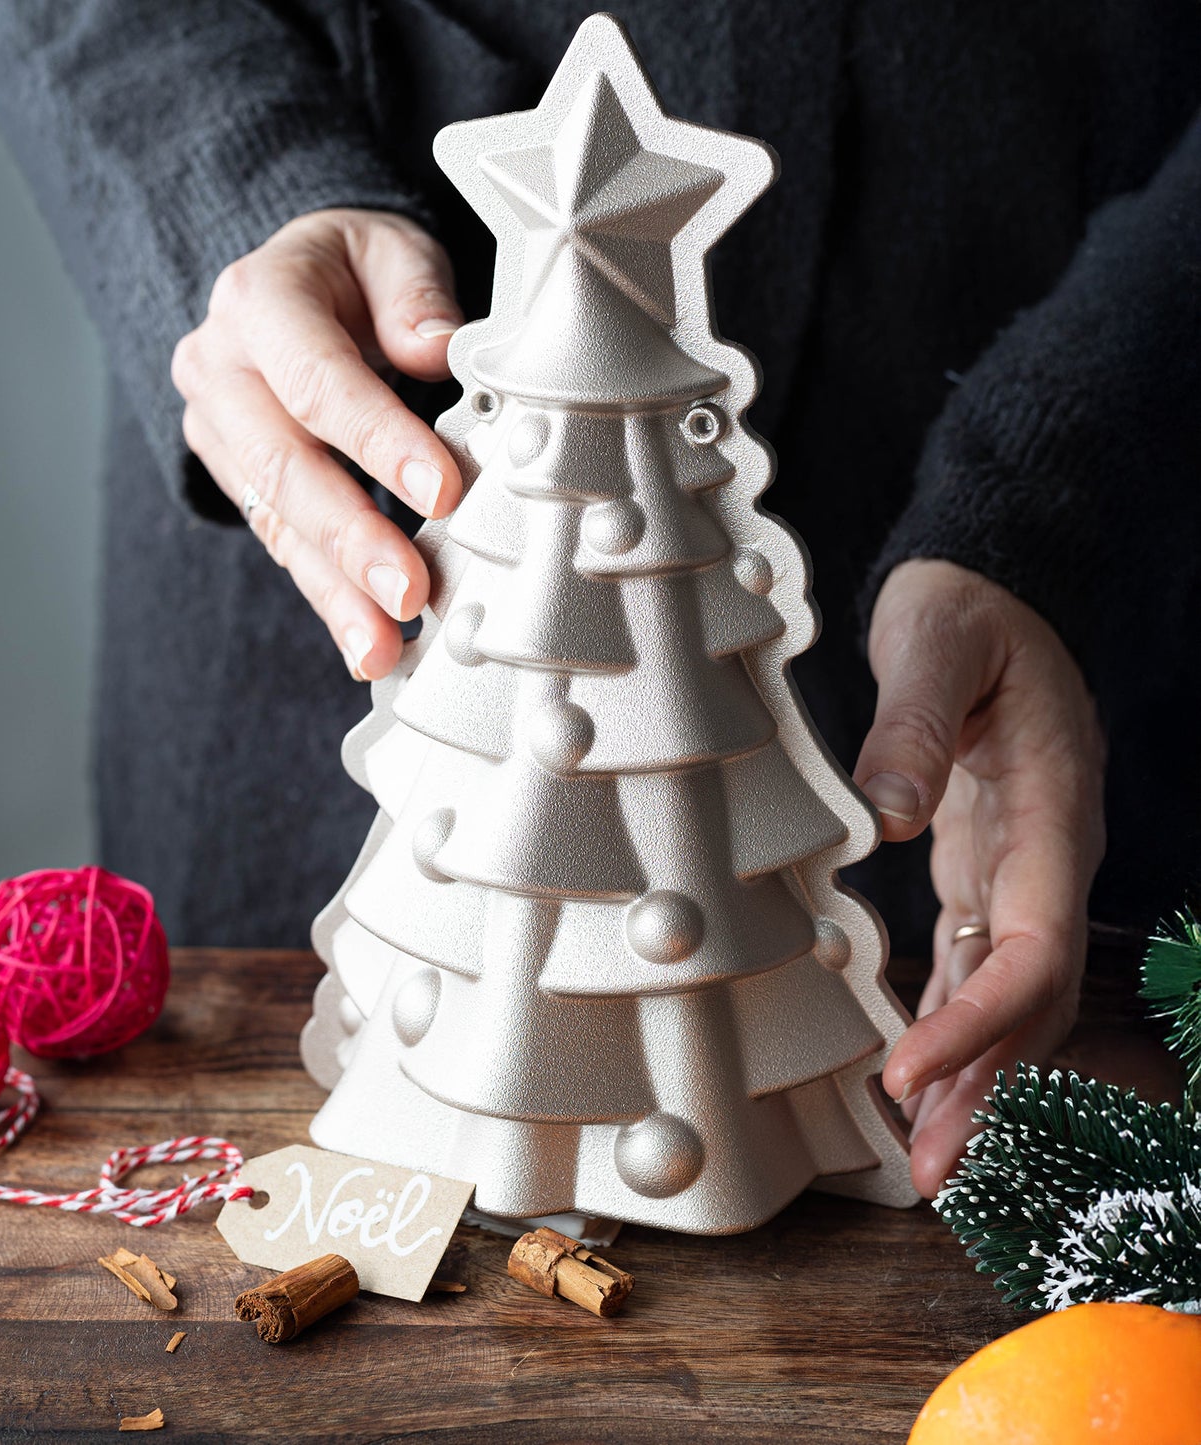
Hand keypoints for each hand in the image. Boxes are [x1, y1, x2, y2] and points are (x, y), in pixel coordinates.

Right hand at [171, 208, 464, 679]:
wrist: (292, 287)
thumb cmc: (351, 272)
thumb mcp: (389, 250)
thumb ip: (414, 294)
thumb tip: (436, 346)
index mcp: (260, 300)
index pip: (319, 380)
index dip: (380, 439)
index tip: (442, 490)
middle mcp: (222, 369)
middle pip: (286, 465)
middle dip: (352, 538)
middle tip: (408, 591)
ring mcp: (219, 432)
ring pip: (278, 522)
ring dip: (335, 592)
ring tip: (382, 646)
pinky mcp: (238, 482)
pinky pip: (284, 546)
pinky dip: (328, 597)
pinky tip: (364, 644)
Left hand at [855, 560, 1105, 1197]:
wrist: (993, 586)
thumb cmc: (968, 609)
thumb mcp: (938, 644)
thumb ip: (916, 727)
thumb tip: (888, 820)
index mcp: (1053, 807)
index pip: (1036, 945)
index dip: (983, 1021)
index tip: (914, 1070)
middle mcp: (1047, 851)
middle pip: (1033, 994)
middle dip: (988, 1084)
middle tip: (931, 1167)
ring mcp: (1020, 862)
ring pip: (1010, 989)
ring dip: (974, 1070)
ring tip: (927, 1149)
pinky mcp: (984, 860)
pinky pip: (979, 957)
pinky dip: (953, 1017)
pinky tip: (924, 1066)